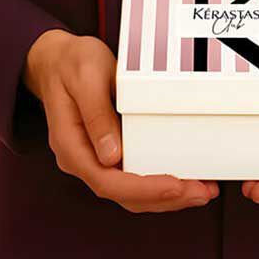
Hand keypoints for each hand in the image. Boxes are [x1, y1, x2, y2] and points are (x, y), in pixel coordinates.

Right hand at [22, 29, 218, 212]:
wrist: (57, 60)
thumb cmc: (72, 64)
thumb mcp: (86, 78)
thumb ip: (97, 115)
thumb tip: (112, 156)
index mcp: (71, 145)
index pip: (107, 181)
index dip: (143, 189)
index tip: (175, 185)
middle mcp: (81, 159)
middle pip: (123, 195)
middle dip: (165, 198)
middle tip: (201, 192)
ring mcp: (95, 159)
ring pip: (131, 194)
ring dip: (167, 197)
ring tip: (202, 191)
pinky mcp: (108, 155)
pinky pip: (134, 179)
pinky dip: (160, 184)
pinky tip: (184, 181)